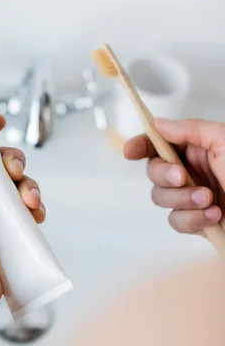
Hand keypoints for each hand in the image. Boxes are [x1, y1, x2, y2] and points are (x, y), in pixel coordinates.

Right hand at [124, 118, 224, 234]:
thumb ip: (190, 130)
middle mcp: (193, 171)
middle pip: (154, 172)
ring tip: (209, 200)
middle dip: (164, 176)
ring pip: (161, 199)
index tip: (130, 152)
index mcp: (198, 148)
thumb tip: (160, 124)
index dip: (141, 145)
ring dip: (182, 199)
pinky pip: (177, 222)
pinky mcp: (199, 221)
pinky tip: (214, 215)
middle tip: (182, 178)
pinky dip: (192, 219)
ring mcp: (194, 197)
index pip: (159, 143)